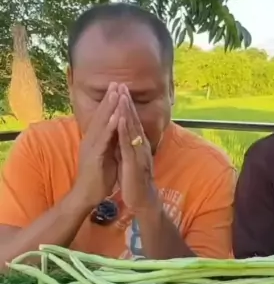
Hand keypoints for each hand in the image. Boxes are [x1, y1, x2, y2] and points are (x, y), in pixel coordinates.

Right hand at [75, 83, 119, 208]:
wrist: (87, 195)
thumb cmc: (98, 177)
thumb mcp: (106, 156)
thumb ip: (110, 143)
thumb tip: (117, 133)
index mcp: (94, 139)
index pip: (102, 118)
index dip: (109, 103)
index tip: (117, 88)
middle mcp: (90, 140)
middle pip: (101, 116)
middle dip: (109, 98)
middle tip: (117, 82)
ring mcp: (92, 147)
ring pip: (102, 123)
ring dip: (110, 107)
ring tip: (117, 92)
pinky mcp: (95, 156)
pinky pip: (104, 139)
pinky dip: (111, 126)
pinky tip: (118, 116)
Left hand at [117, 85, 156, 211]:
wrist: (143, 200)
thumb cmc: (135, 180)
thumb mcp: (129, 158)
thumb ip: (127, 146)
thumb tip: (122, 134)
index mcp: (138, 144)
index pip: (133, 121)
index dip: (127, 105)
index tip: (121, 89)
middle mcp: (140, 145)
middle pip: (134, 120)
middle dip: (127, 102)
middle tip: (121, 84)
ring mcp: (138, 153)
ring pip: (132, 129)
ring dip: (126, 111)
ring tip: (121, 96)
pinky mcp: (133, 162)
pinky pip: (128, 144)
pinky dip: (124, 131)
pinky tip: (120, 119)